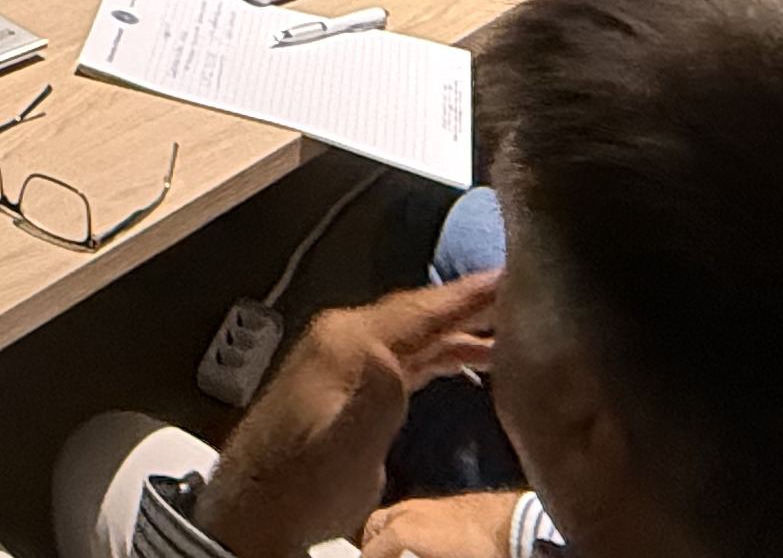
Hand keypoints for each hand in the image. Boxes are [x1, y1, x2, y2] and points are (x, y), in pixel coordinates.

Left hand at [196, 276, 500, 557]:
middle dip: (470, 303)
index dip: (467, 294)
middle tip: (522, 291)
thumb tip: (394, 351)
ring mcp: (347, 359)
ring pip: (417, 334)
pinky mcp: (354, 384)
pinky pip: (409, 355)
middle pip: (420, 313)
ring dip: (462, 329)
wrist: (260, 509)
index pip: (419, 310)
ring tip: (512, 324)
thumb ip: (372, 395)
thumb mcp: (343, 443)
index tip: (510, 274)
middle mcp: (345, 338)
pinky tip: (471, 358)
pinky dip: (443, 352)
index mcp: (346, 342)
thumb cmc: (301, 483)